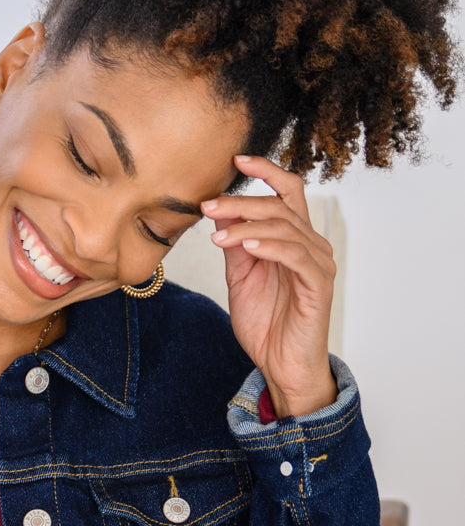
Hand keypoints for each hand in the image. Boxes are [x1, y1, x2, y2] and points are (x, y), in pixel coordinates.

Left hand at [202, 155, 337, 417]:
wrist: (281, 365)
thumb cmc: (266, 324)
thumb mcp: (241, 277)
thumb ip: (235, 244)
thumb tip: (220, 212)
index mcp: (293, 239)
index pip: (287, 192)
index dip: (266, 171)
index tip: (237, 160)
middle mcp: (311, 245)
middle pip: (280, 206)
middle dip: (241, 202)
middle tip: (208, 206)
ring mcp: (317, 263)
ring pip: (285, 228)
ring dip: (248, 226)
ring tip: (218, 233)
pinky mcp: (318, 284)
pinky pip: (296, 256)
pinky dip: (270, 246)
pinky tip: (246, 246)